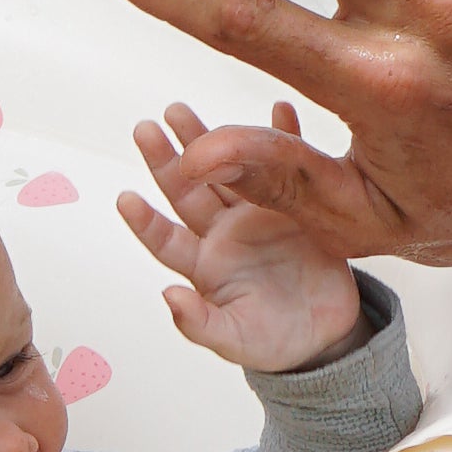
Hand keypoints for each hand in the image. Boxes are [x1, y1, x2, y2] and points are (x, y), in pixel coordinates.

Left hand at [115, 101, 372, 370]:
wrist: (326, 333)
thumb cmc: (273, 341)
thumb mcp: (236, 340)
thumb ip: (201, 324)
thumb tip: (169, 297)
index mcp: (203, 264)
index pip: (166, 239)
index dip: (145, 221)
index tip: (125, 199)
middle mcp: (222, 232)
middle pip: (188, 191)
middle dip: (166, 160)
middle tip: (146, 127)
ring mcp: (257, 214)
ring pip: (226, 170)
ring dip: (208, 140)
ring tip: (180, 110)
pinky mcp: (294, 204)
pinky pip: (287, 164)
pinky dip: (283, 137)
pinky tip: (279, 111)